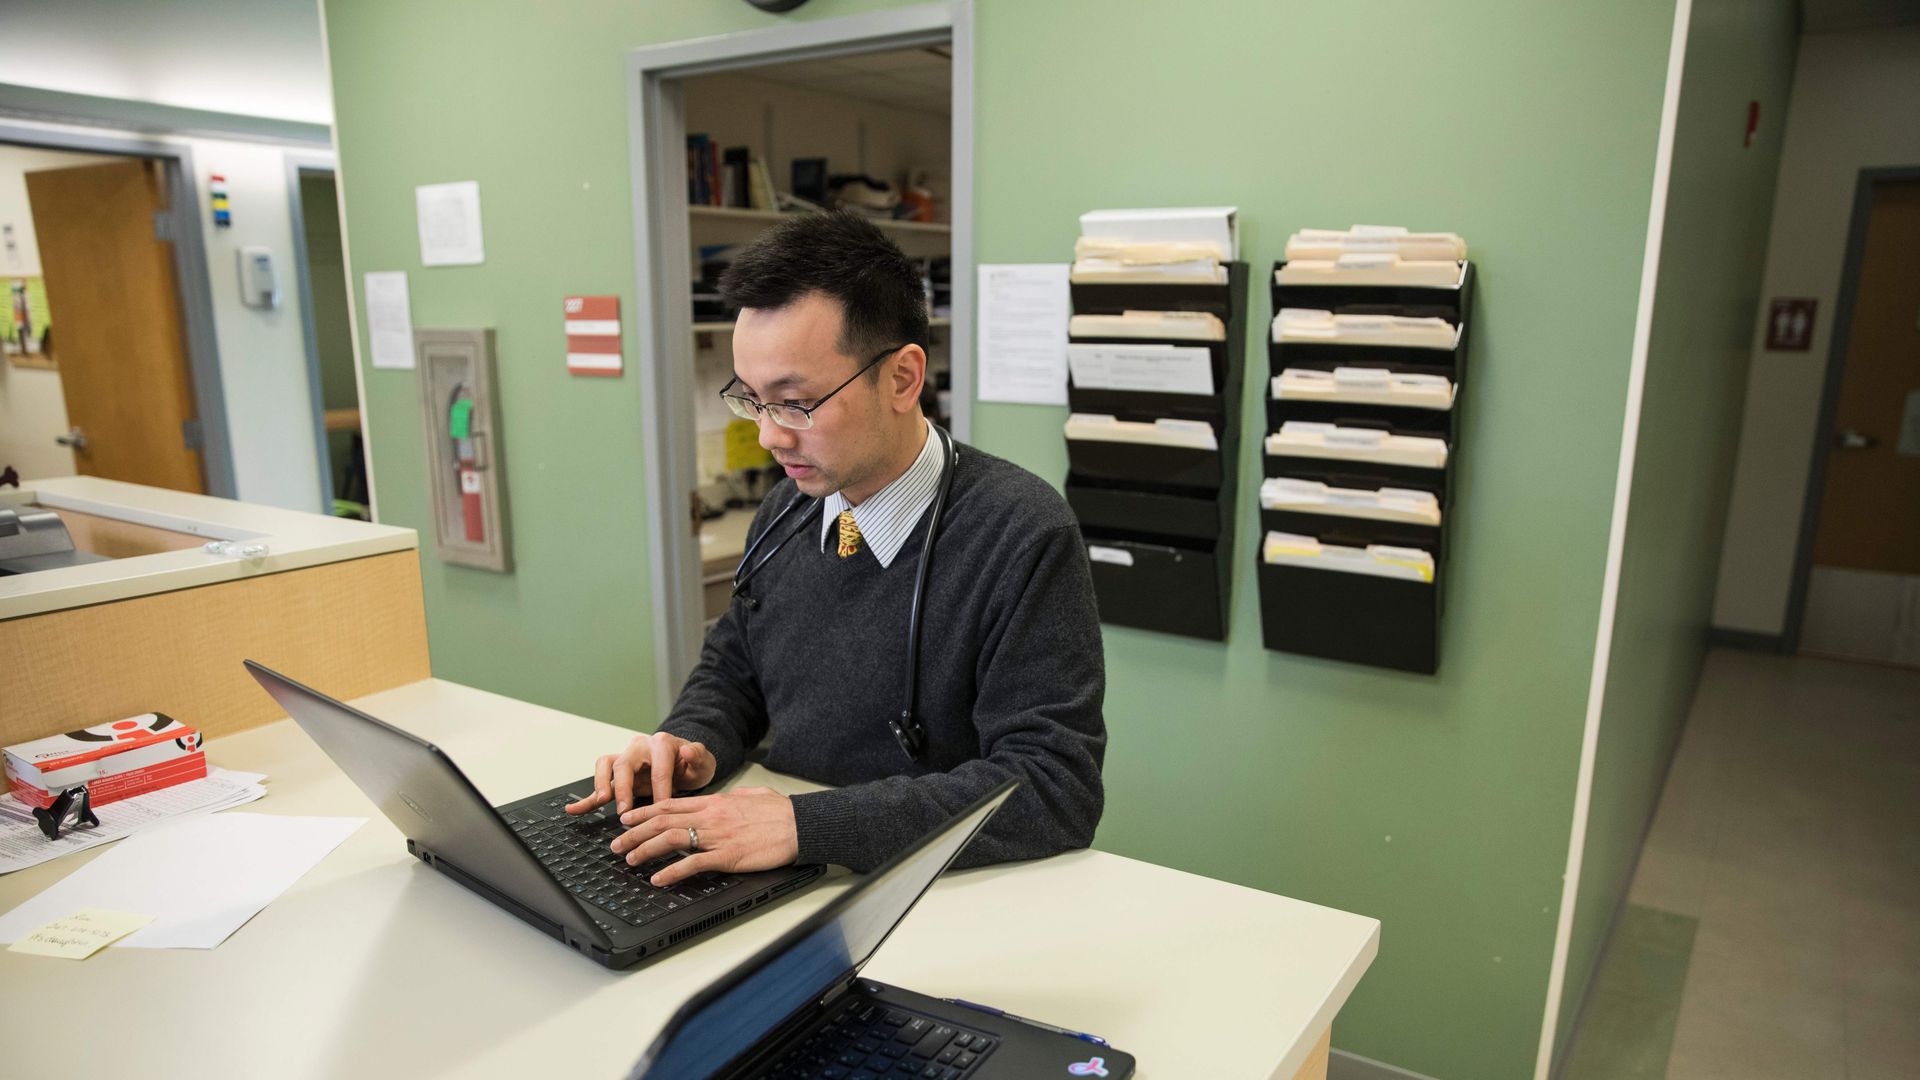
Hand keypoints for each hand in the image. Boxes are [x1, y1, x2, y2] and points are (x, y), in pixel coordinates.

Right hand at [564, 731, 716, 816]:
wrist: (685, 762)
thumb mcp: (702, 761)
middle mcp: (639, 748)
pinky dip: (586, 797)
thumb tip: (688, 749)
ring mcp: (626, 759)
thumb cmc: (692, 764)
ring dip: (601, 784)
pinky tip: (572, 809)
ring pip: (605, 765)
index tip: (662, 809)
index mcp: (661, 744)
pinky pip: (599, 784)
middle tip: (624, 809)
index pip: (658, 768)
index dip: (660, 790)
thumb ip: (698, 756)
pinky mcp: (617, 775)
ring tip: (601, 802)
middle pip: (624, 763)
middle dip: (622, 787)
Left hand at [609, 787, 798, 886]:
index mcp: (715, 802)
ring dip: (645, 850)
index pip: (670, 804)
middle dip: (635, 833)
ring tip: (630, 860)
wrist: (800, 824)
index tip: (627, 819)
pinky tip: (658, 879)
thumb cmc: (780, 812)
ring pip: (671, 839)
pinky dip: (672, 872)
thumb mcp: (750, 797)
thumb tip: (721, 802)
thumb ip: (730, 800)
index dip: (643, 812)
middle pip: (662, 821)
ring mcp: (717, 836)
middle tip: (617, 844)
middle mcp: (710, 816)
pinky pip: (693, 863)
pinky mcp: (727, 856)